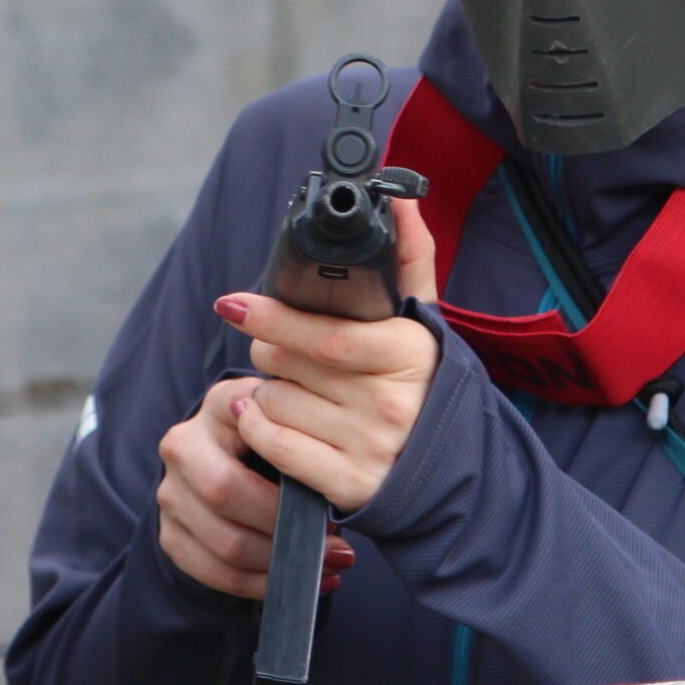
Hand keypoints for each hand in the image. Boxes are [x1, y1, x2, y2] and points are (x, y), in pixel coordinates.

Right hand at [157, 376, 354, 598]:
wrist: (229, 456)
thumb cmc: (277, 440)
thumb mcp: (290, 422)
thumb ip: (304, 438)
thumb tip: (335, 492)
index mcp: (220, 404)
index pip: (252, 437)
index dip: (292, 474)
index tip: (334, 507)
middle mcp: (183, 444)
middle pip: (225, 492)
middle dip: (285, 530)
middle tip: (335, 550)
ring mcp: (170, 491)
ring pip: (223, 542)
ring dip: (280, 566)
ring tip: (325, 570)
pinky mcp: (169, 533)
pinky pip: (213, 572)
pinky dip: (257, 586)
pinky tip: (293, 584)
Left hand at [216, 197, 440, 514]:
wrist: (451, 467)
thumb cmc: (424, 381)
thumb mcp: (423, 321)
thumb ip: (409, 256)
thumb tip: (399, 198)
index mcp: (409, 354)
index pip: (326, 335)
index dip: (274, 318)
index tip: (232, 303)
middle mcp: (390, 403)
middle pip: (290, 365)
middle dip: (269, 349)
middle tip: (278, 347)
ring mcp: (369, 448)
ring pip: (276, 403)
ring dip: (267, 391)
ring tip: (295, 388)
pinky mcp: (348, 486)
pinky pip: (276, 447)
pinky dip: (257, 427)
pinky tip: (265, 417)